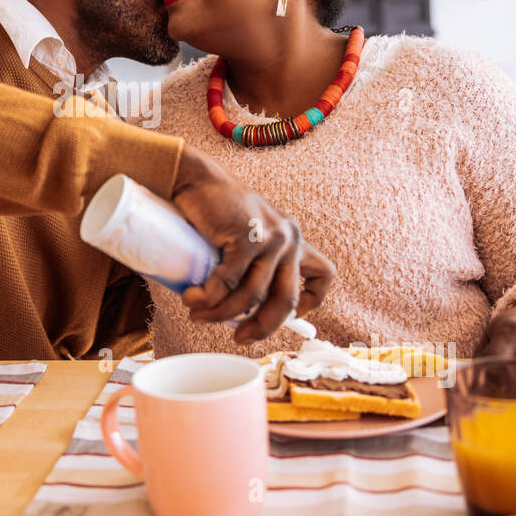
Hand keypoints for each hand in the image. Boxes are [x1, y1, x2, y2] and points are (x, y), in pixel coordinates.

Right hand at [169, 145, 335, 344]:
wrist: (195, 178)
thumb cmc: (215, 210)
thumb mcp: (244, 238)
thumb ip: (251, 266)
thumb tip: (240, 312)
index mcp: (293, 241)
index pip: (322, 275)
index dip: (312, 302)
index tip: (288, 316)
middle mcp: (289, 240)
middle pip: (287, 301)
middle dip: (263, 327)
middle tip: (238, 337)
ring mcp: (271, 238)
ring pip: (252, 296)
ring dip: (221, 312)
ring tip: (197, 312)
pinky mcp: (247, 236)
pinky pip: (230, 281)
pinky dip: (208, 296)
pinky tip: (193, 298)